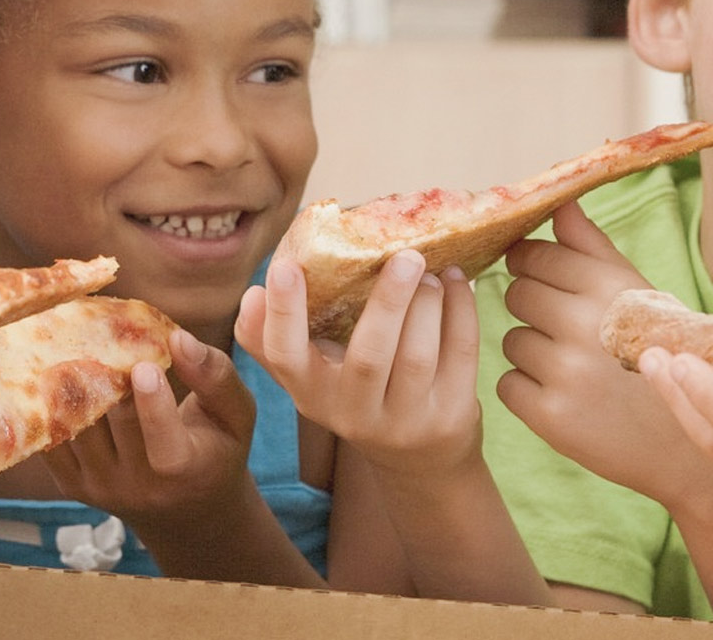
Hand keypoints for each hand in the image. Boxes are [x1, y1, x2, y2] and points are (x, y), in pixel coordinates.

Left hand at [43, 330, 261, 527]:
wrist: (185, 509)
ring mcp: (102, 488)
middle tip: (104, 328)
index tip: (146, 365)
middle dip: (110, 371)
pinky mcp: (72, 486)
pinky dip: (55, 403)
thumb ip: (217, 376)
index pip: (166, 444)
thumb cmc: (216, 447)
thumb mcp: (236, 415)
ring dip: (77, 379)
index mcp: (187, 471)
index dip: (153, 405)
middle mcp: (141, 488)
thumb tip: (178, 338)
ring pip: (79, 423)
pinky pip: (54, 437)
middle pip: (116, 420)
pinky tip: (61, 370)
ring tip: (78, 340)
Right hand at [237, 250, 483, 479]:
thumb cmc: (356, 394)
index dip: (283, 314)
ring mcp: (406, 420)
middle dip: (388, 302)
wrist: (419, 458)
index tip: (284, 266)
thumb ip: (275, 339)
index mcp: (312, 394)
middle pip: (368, 357)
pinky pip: (460, 354)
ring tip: (430, 269)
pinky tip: (455, 282)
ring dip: (427, 304)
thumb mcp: (311, 377)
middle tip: (405, 254)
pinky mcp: (451, 415)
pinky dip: (461, 310)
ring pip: (418, 356)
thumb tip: (251, 293)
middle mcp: (355, 414)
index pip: (286, 358)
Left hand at [496, 203, 712, 510]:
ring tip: (572, 368)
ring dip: (532, 352)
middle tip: (564, 330)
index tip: (544, 280)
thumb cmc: (661, 359)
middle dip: (533, 308)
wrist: (687, 446)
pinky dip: (527, 390)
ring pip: (511, 340)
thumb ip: (593, 248)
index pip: (535, 256)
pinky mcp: (550, 415)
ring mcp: (565, 371)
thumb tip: (558, 203)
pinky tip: (564, 396)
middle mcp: (585, 323)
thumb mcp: (640, 296)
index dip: (533, 266)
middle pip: (517, 294)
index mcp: (610, 286)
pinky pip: (507, 384)